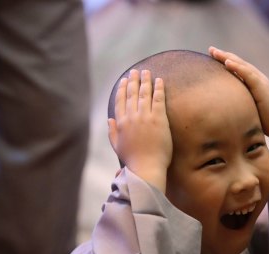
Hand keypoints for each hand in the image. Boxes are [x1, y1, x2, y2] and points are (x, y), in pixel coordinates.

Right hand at [108, 69, 171, 191]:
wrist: (146, 168)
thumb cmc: (133, 160)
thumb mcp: (117, 146)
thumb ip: (112, 132)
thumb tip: (109, 119)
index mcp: (121, 123)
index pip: (120, 100)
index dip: (122, 88)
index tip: (124, 80)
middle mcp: (131, 117)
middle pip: (131, 94)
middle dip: (133, 80)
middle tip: (136, 71)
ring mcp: (145, 117)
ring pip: (144, 94)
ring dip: (145, 81)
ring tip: (147, 72)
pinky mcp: (158, 119)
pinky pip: (158, 99)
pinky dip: (158, 88)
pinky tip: (159, 81)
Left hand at [209, 46, 268, 153]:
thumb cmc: (265, 121)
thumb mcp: (248, 108)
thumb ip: (238, 102)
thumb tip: (223, 107)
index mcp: (253, 83)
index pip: (238, 68)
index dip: (225, 61)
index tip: (212, 56)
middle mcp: (257, 78)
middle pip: (238, 63)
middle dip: (224, 55)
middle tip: (210, 49)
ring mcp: (260, 81)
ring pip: (241, 65)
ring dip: (227, 57)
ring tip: (215, 52)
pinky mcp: (262, 86)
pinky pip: (248, 74)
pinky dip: (237, 67)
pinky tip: (227, 62)